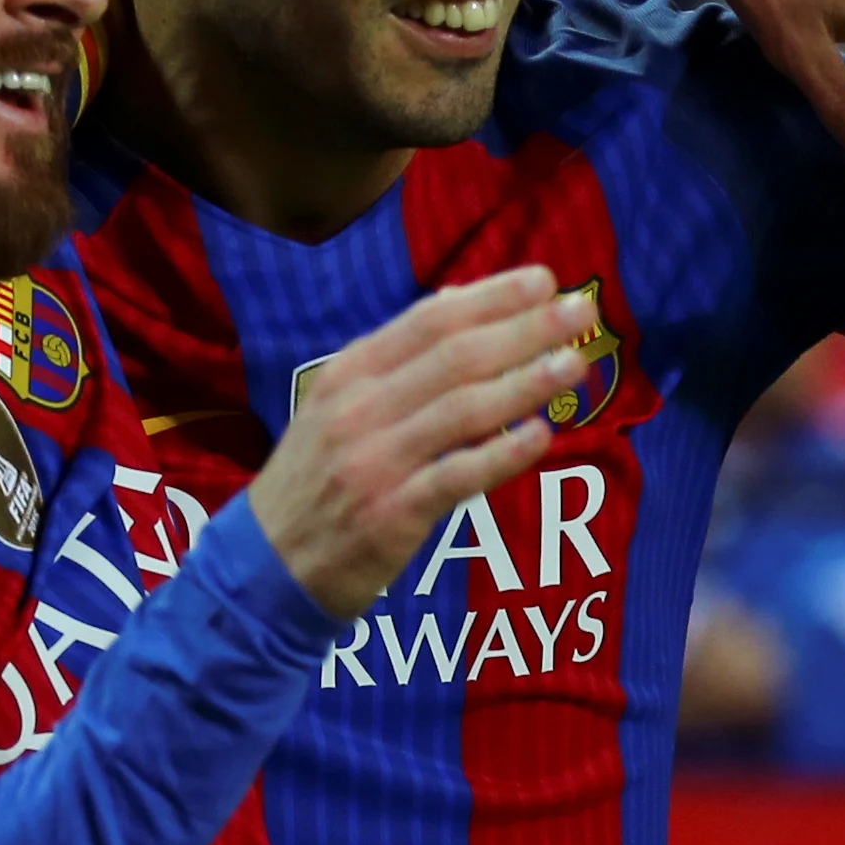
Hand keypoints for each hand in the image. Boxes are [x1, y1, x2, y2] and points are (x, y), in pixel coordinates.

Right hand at [249, 267, 596, 619]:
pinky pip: (456, 477)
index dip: (491, 296)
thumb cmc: (315, 478)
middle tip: (580, 311)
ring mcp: (374, 462)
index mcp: (348, 373)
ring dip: (525, 384)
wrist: (264, 565)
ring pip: (462, 411)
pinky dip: (502, 454)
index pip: (429, 320)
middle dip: (524, 328)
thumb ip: (397, 356)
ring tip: (574, 364)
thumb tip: (458, 299)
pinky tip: (541, 435)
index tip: (544, 279)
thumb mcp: (336, 404)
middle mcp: (358, 409)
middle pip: (454, 356)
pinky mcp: (390, 515)